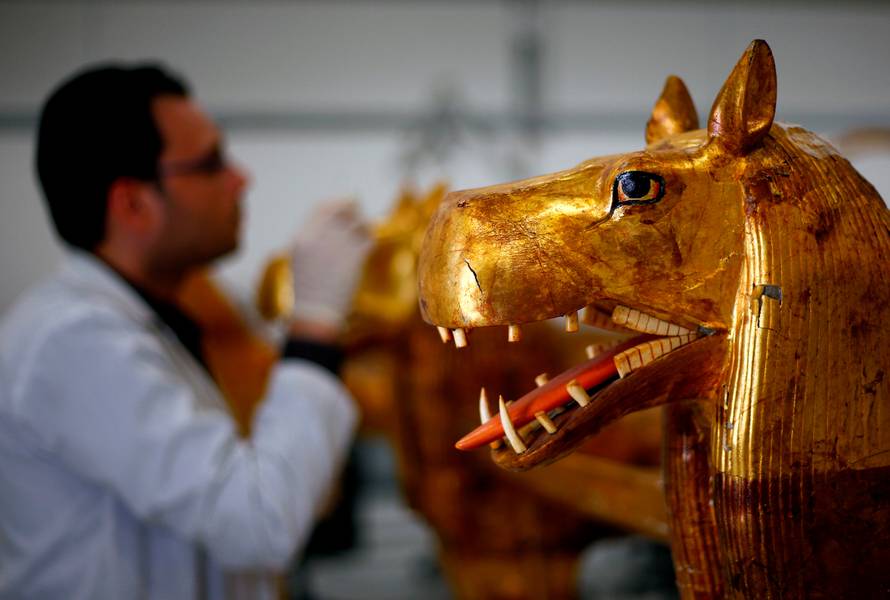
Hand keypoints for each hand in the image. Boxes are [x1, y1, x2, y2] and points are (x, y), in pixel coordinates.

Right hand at [288, 200, 371, 336]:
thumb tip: (334, 222)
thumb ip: (313, 238)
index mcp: (302, 237)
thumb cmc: (308, 290)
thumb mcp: (301, 259)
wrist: (315, 314)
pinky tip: (368, 246)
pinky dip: (370, 240)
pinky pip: (367, 239)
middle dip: (355, 210)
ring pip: (358, 223)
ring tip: (364, 234)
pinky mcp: (353, 257)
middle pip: (342, 210)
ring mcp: (336, 246)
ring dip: (364, 226)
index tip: (347, 204)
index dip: (337, 203)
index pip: (321, 208)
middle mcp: (318, 237)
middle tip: (361, 216)